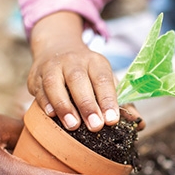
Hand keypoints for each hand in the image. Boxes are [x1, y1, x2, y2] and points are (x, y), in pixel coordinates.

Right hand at [28, 11, 119, 131]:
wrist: (56, 48)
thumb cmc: (87, 74)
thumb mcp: (106, 81)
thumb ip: (122, 102)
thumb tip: (139, 124)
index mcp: (95, 62)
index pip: (103, 79)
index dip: (108, 100)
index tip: (113, 120)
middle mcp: (73, 61)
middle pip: (79, 80)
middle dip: (87, 105)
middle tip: (95, 126)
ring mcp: (52, 66)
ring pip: (55, 83)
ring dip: (64, 105)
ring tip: (73, 125)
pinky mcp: (35, 76)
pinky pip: (38, 89)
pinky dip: (45, 102)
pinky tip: (51, 115)